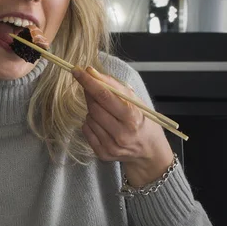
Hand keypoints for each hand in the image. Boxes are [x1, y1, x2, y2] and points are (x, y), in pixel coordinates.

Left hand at [72, 66, 173, 186]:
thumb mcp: (136, 101)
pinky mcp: (103, 154)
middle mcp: (121, 134)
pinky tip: (102, 124)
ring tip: (106, 112)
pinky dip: (91, 123)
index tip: (77, 71)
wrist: (150, 151)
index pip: (104, 96)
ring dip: (92, 110)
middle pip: (94, 107)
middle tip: (93, 89)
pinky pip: (86, 130)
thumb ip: (115, 86)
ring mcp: (111, 146)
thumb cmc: (144, 122)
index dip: (88, 82)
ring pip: (89, 118)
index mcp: (132, 117)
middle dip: (90, 94)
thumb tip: (91, 72)